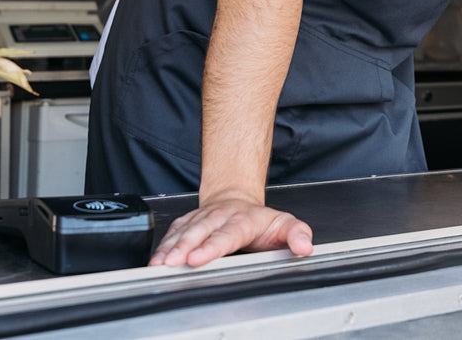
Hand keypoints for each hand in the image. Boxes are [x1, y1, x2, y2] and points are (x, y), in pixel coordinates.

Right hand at [149, 197, 312, 267]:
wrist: (235, 198)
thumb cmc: (258, 218)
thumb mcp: (284, 223)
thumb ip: (297, 234)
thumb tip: (305, 246)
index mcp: (242, 221)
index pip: (226, 235)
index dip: (211, 247)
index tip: (198, 257)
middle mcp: (218, 217)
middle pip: (198, 233)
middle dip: (184, 247)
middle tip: (172, 262)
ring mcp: (200, 218)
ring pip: (182, 232)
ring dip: (169, 247)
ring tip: (159, 263)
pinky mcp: (186, 221)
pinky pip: (172, 232)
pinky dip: (162, 245)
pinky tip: (155, 259)